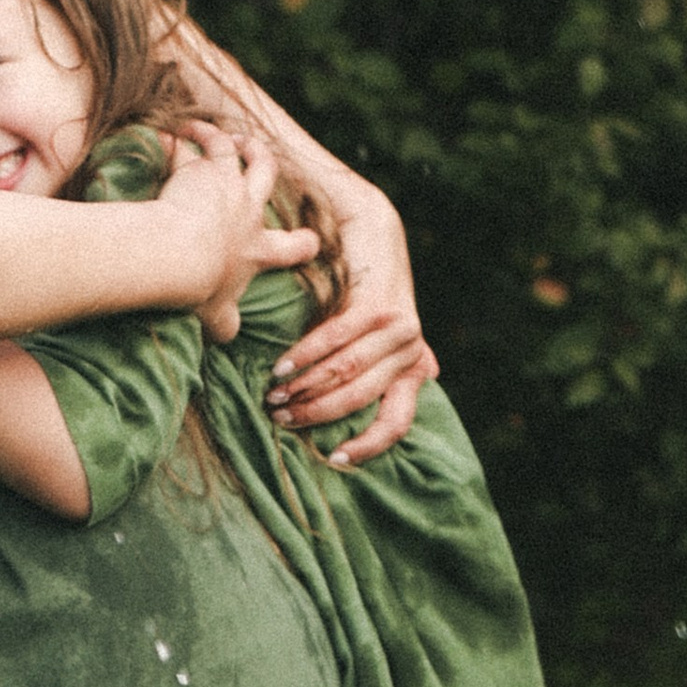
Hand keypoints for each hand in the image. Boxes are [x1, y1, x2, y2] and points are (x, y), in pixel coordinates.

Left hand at [151, 123, 317, 340]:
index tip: (307, 240)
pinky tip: (177, 129)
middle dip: (263, 159)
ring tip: (216, 131)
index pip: (295, 247)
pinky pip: (202, 141)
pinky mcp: (206, 168)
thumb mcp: (216, 316)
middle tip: (255, 151)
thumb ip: (225, 324)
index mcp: (259, 250)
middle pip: (267, 175)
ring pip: (237, 149)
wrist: (180, 257)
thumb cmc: (197, 289)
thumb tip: (226, 339)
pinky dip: (191, 133)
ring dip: (229, 138)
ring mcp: (230, 186)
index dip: (304, 242)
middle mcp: (251, 212)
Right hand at [267, 191, 438, 467]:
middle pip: (360, 399)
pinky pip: (337, 340)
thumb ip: (386, 360)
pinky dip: (306, 356)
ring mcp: (399, 327)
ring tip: (274, 395)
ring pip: (346, 372)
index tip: (334, 460)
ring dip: (305, 388)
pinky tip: (282, 366)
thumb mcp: (374, 330)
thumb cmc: (359, 284)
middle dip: (316, 414)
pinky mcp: (378, 304)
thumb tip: (407, 383)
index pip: (397, 423)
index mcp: (412, 367)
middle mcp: (411, 351)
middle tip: (279, 418)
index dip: (369, 446)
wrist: (366, 226)